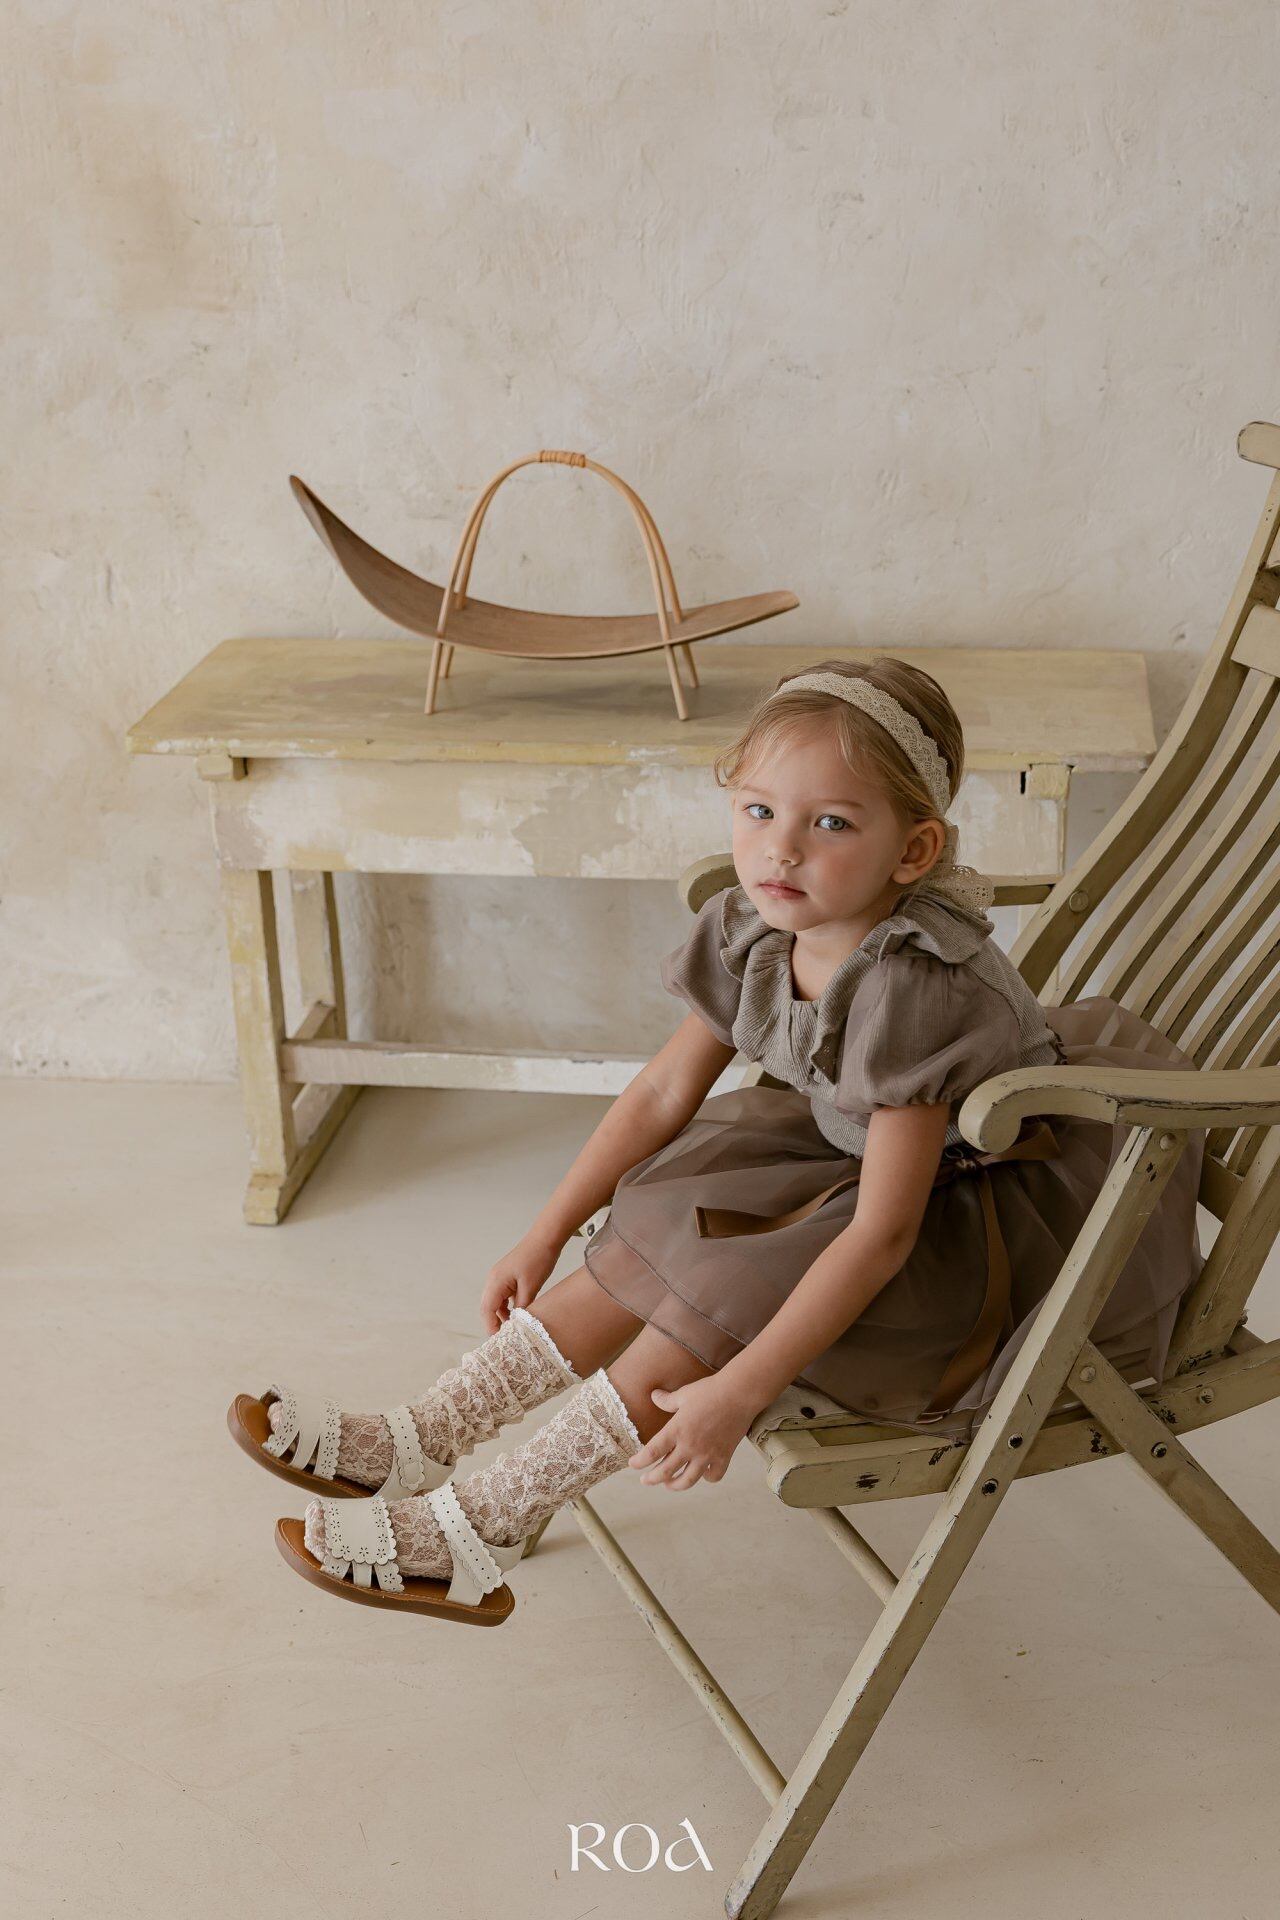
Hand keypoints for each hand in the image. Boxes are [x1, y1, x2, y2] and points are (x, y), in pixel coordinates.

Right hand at [479, 1230, 563, 1333]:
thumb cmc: (538, 1259)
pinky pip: (502, 1296)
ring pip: (494, 1302)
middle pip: (487, 1308)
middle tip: (505, 1339)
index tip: (500, 1341)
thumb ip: (522, 1307)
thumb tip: (517, 1324)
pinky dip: (507, 1307)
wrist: (545, 1238)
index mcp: (496, 1282)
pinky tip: (518, 1314)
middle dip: (494, 1323)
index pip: (487, 1311)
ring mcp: (499, 1277)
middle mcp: (493, 1280)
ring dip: (501, 1316)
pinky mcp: (507, 1276)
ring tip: (513, 1329)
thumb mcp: (531, 1287)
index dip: (491, 1327)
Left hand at [627, 1374, 761, 1490]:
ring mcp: (707, 1454)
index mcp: (676, 1430)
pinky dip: (706, 1478)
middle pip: (665, 1472)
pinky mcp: (723, 1457)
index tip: (632, 1465)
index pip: (651, 1452)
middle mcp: (689, 1446)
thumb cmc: (710, 1391)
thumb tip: (653, 1395)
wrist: (739, 1394)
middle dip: (652, 1479)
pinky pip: (713, 1476)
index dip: (639, 1461)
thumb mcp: (684, 1394)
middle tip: (645, 1480)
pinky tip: (702, 1473)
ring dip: (675, 1485)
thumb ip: (667, 1400)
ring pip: (687, 1480)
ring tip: (669, 1484)